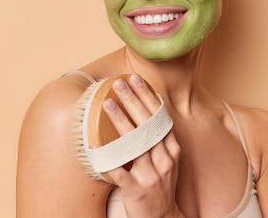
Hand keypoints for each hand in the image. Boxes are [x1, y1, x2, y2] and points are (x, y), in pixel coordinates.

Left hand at [103, 73, 183, 217]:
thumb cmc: (161, 184)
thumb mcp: (166, 159)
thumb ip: (157, 136)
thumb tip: (144, 106)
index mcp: (171, 149)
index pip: (159, 117)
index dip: (147, 96)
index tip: (135, 78)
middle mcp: (163, 160)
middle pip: (147, 125)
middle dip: (132, 101)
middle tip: (118, 84)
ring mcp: (150, 175)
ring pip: (135, 144)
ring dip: (120, 122)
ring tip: (107, 104)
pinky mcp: (136, 189)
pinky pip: (120, 172)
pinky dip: (108, 159)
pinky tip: (96, 146)